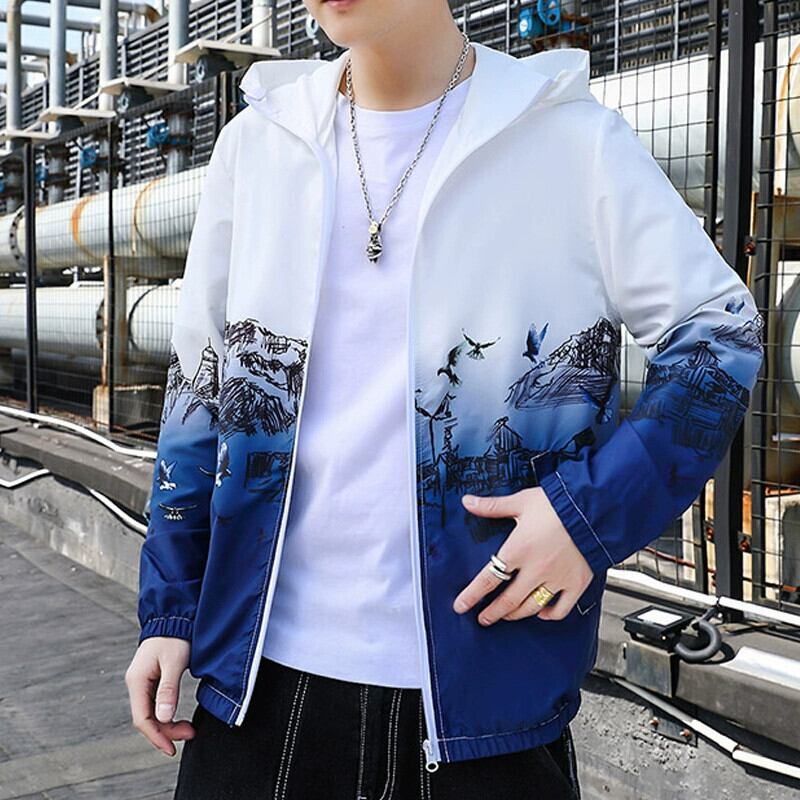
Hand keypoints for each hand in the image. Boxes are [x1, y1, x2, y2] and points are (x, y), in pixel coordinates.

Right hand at [125, 636, 195, 755]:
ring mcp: (143, 681)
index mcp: (137, 681)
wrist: (175, 617)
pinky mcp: (152, 679)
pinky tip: (177, 717)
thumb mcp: (174, 662)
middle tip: (190, 734)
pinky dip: (167, 712)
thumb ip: (168, 689)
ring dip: (168, 723)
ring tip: (188, 728)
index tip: (171, 748)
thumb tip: (163, 718)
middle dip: (166, 731)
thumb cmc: (174, 637)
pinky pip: (156, 703)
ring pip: (151, 712)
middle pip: (146, 717)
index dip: (156, 736)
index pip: (142, 718)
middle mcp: (136, 683)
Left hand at [452, 487, 593, 624]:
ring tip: (507, 616)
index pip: (487, 580)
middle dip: (492, 613)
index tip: (461, 606)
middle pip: (507, 601)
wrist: (593, 507)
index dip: (471, 596)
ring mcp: (556, 579)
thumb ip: (492, 506)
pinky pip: (561, 609)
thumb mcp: (521, 502)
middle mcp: (535, 569)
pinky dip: (549, 615)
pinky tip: (542, 612)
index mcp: (518, 550)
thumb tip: (468, 502)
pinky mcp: (576, 584)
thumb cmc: (557, 503)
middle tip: (483, 619)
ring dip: (515, 615)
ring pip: (531, 608)